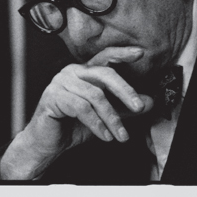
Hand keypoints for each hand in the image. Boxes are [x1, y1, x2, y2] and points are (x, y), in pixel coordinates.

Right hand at [0, 46, 153, 179]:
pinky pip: (81, 108)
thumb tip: (149, 101)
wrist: (47, 144)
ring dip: (112, 118)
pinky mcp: (53, 97)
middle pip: (104, 74)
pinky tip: (105, 136)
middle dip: (125, 90)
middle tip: (140, 107)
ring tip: (121, 135)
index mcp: (83, 72)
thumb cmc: (72, 126)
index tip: (140, 53)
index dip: (121, 54)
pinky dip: (97, 124)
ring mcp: (60, 83)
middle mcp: (71, 72)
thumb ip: (124, 108)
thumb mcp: (104, 117)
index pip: (104, 57)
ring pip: (95, 96)